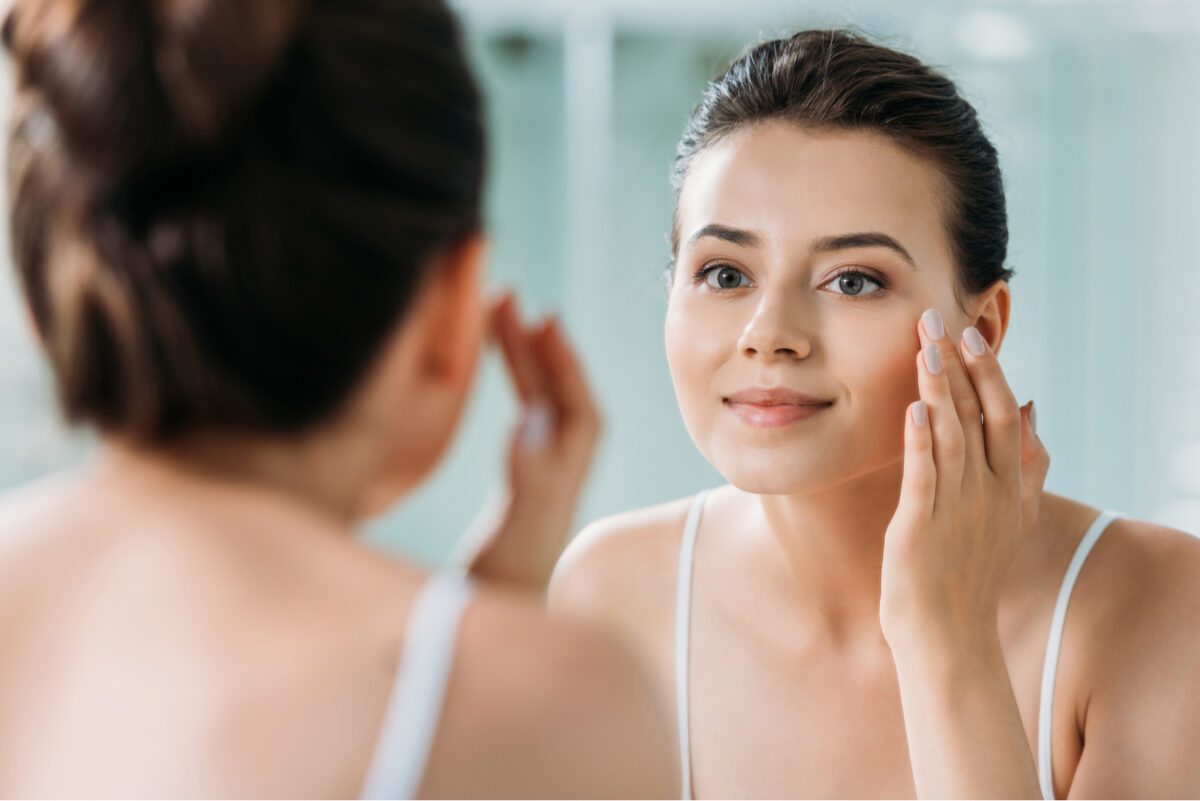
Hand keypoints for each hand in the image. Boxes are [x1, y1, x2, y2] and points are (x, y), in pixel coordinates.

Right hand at [464, 293, 601, 593]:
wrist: (470, 677)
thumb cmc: (489, 616)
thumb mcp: (508, 548)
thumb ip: (526, 487)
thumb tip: (534, 420)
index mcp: (556, 497)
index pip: (577, 418)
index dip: (564, 367)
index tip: (541, 319)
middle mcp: (551, 496)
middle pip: (559, 409)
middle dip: (538, 354)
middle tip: (507, 303)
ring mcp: (531, 505)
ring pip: (537, 423)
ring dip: (522, 372)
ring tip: (494, 323)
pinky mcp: (508, 516)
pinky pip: (518, 443)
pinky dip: (504, 405)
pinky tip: (480, 390)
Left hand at [880, 309, 1049, 652]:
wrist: (949, 638)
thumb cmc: (968, 574)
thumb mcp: (1010, 517)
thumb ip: (1025, 463)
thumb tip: (1032, 407)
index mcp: (1006, 486)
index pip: (1001, 414)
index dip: (987, 372)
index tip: (972, 333)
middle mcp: (987, 493)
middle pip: (979, 416)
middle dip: (961, 366)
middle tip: (941, 319)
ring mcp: (956, 510)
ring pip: (952, 438)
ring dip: (940, 391)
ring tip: (926, 349)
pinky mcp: (921, 528)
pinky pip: (924, 479)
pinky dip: (920, 443)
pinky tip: (913, 410)